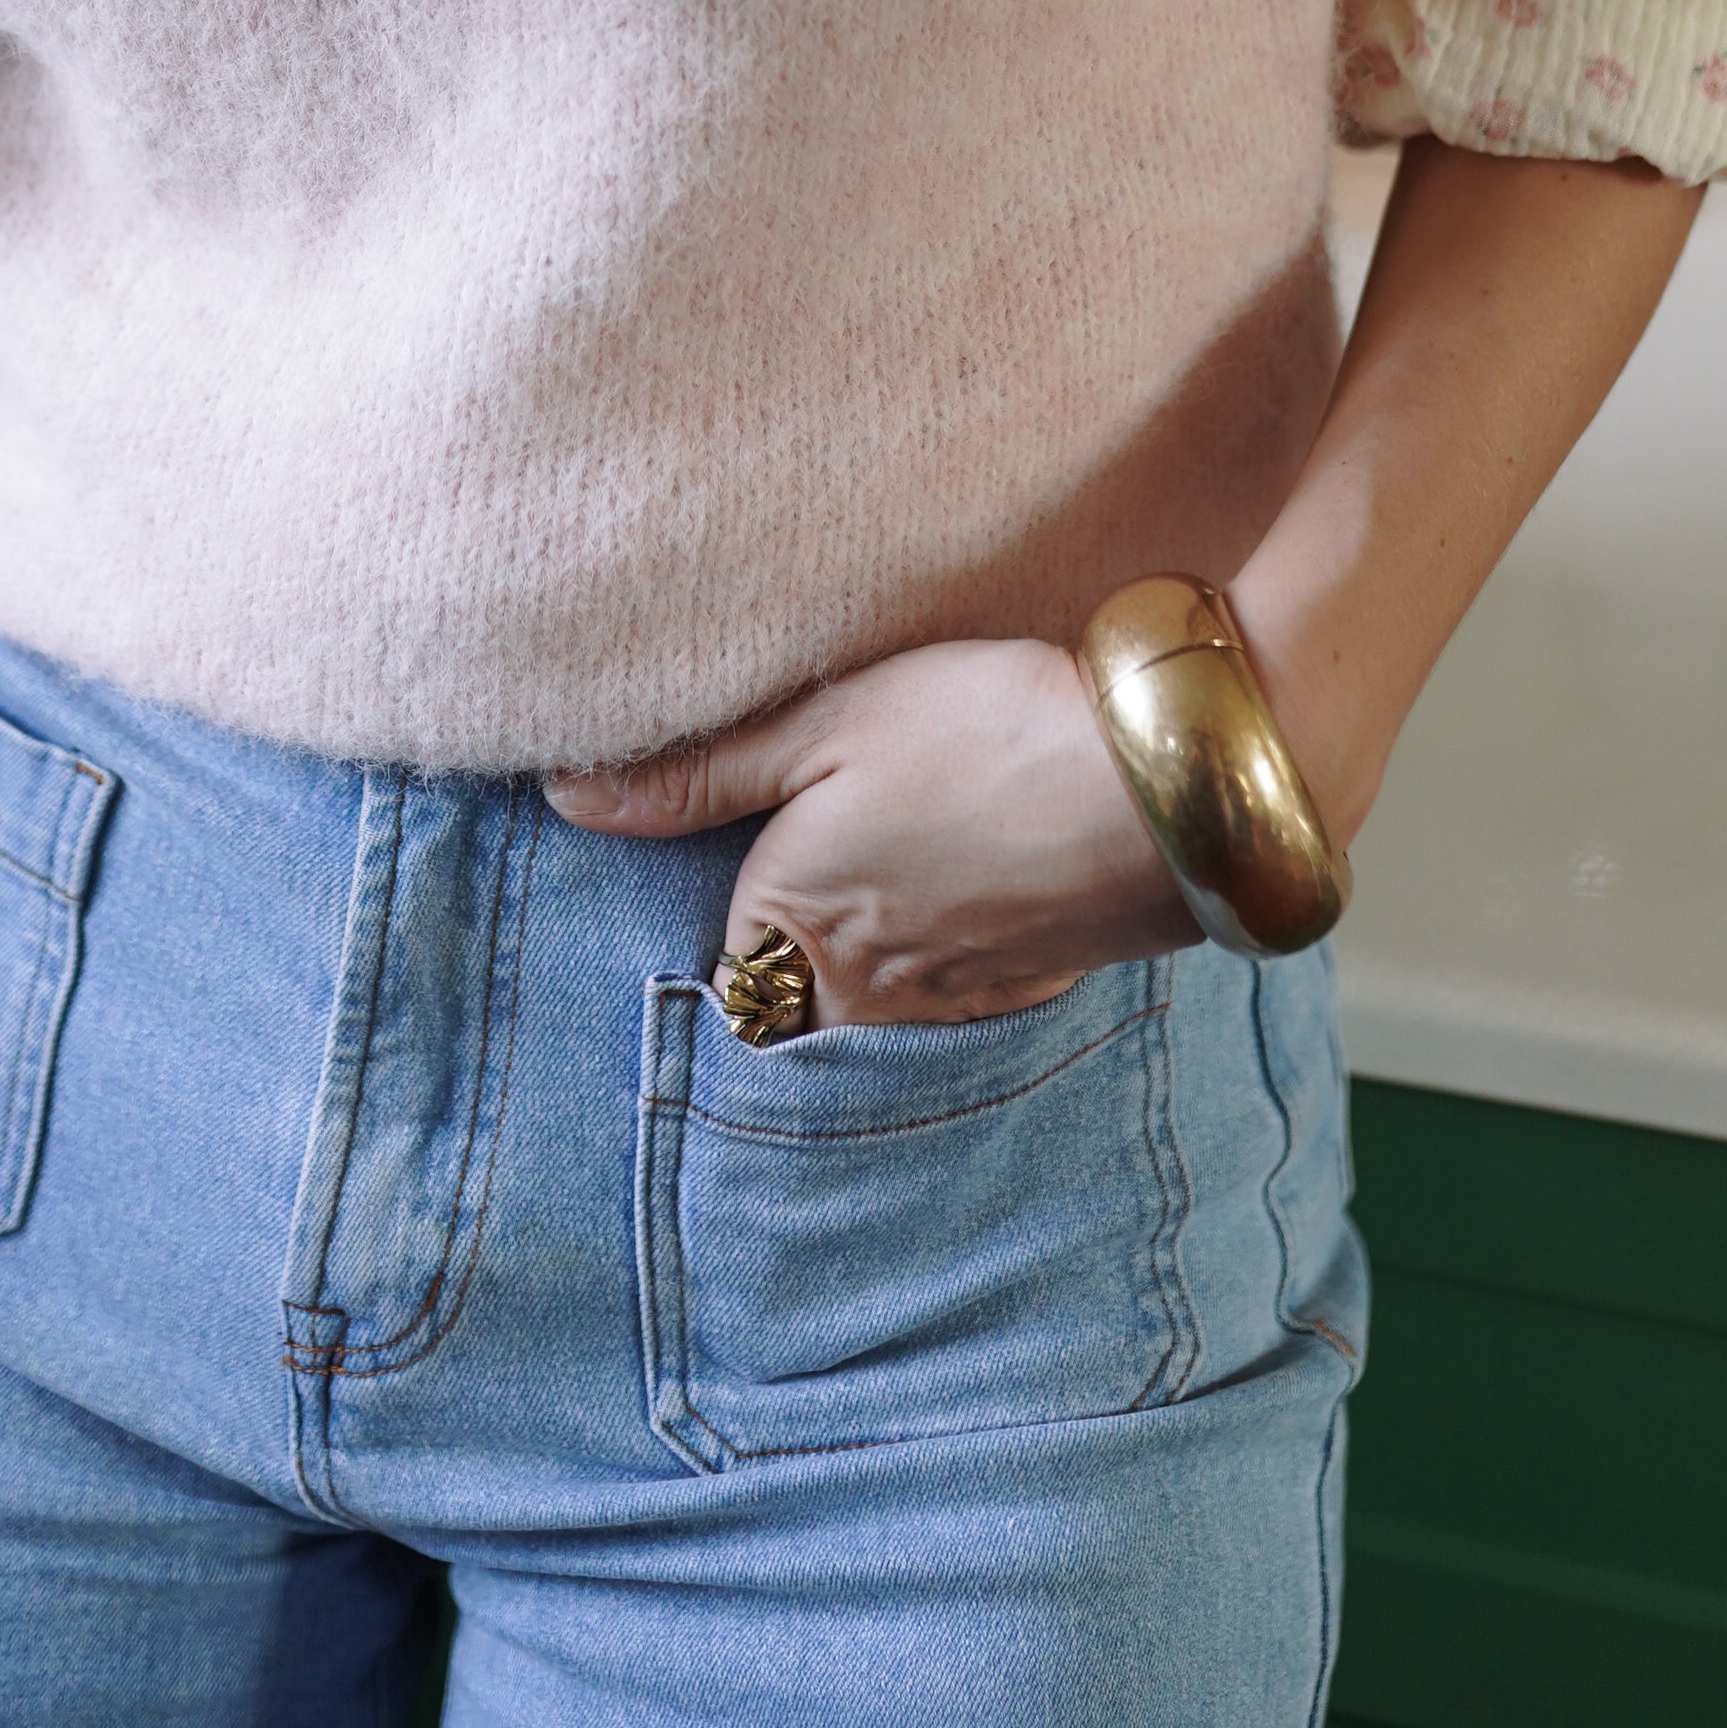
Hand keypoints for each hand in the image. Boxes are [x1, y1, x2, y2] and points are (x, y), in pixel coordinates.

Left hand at [545, 637, 1197, 1025]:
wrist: (1158, 785)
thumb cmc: (977, 734)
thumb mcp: (821, 724)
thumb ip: (696, 773)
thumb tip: (568, 797)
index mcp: (794, 931)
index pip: (721, 964)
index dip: (726, 902)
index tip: (740, 848)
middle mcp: (865, 997)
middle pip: (799, 999)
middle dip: (796, 951)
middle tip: (827, 857)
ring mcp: (957, 1003)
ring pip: (879, 1000)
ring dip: (877, 948)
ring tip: (903, 863)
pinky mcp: (1034, 989)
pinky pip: (961, 990)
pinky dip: (956, 945)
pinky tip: (977, 879)